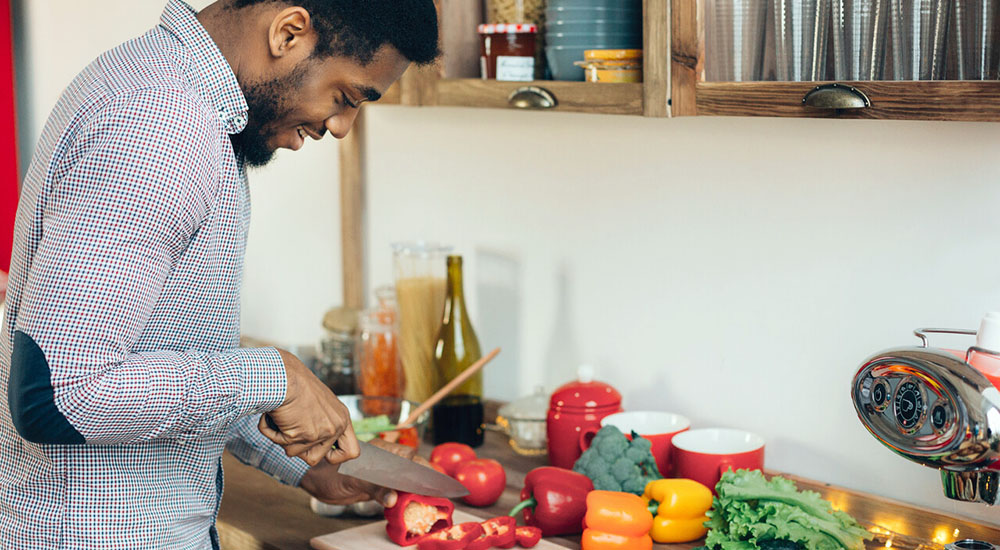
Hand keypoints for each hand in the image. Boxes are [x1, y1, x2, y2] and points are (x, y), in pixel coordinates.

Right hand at [258, 348, 359, 466]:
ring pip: (295, 453)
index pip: (352, 451)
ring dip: (282, 437)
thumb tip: (313, 443)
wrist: (283, 374)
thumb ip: (321, 421)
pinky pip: (280, 443)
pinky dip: (270, 431)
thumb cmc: (295, 382)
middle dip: (298, 448)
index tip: (323, 454)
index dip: (336, 457)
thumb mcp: (318, 402)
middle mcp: (336, 426)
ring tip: (282, 416)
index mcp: (342, 418)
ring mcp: (321, 432)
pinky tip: (273, 415)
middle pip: (316, 458)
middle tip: (291, 428)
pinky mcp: (304, 435)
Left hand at [300, 439, 428, 505]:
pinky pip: (394, 490)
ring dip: (413, 489)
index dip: (422, 467)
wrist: (315, 480)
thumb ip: (374, 487)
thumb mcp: (353, 480)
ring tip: (424, 501)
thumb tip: (393, 498)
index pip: (408, 457)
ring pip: (404, 479)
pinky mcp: (376, 486)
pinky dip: (402, 498)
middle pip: (410, 468)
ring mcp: (380, 473)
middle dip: (422, 479)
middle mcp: (383, 460)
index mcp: (381, 451)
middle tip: (433, 493)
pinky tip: (407, 505)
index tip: (433, 480)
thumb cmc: (330, 473)